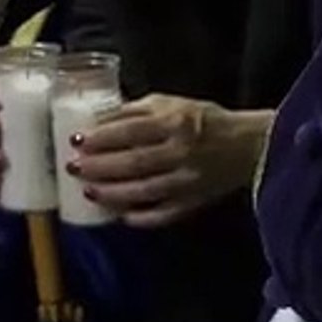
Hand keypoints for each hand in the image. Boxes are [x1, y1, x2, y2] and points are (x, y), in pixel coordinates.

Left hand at [72, 94, 273, 227]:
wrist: (248, 146)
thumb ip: (135, 110)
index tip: (76, 141)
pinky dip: (142, 218)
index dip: (102, 137)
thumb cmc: (202, 120)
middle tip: (74, 167)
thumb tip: (97, 120)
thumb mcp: (170, 103)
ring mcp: (189, 180)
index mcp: (176, 122)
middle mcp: (182, 152)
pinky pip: (164, 214)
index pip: (132, 130)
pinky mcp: (194, 202)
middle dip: (99, 166)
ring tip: (89, 191)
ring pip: (145, 190)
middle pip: (134, 162)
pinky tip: (120, 216)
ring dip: (113, 193)